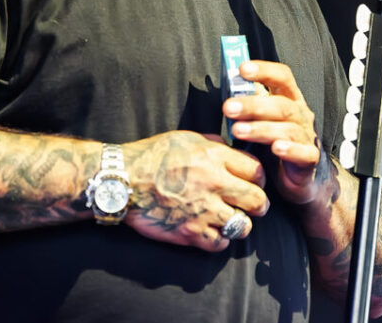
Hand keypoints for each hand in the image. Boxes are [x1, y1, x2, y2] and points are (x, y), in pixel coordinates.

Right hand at [122, 131, 269, 251]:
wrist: (122, 182)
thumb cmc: (151, 156)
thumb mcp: (185, 138)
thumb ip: (213, 144)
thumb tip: (231, 149)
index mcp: (213, 157)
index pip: (256, 170)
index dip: (258, 177)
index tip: (254, 181)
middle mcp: (213, 183)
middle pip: (257, 201)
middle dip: (258, 204)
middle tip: (254, 205)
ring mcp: (203, 211)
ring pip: (243, 226)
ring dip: (240, 223)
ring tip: (231, 219)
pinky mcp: (190, 233)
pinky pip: (220, 243)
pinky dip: (219, 239)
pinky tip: (212, 230)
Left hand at [222, 60, 331, 205]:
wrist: (302, 177)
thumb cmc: (276, 141)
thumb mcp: (263, 119)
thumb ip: (250, 105)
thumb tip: (226, 88)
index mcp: (289, 99)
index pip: (282, 77)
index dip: (264, 70)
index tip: (242, 69)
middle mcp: (300, 115)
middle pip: (280, 105)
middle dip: (253, 105)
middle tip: (228, 107)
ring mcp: (307, 136)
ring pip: (287, 129)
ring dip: (261, 129)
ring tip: (237, 130)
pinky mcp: (310, 159)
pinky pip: (303, 153)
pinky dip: (290, 150)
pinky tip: (276, 148)